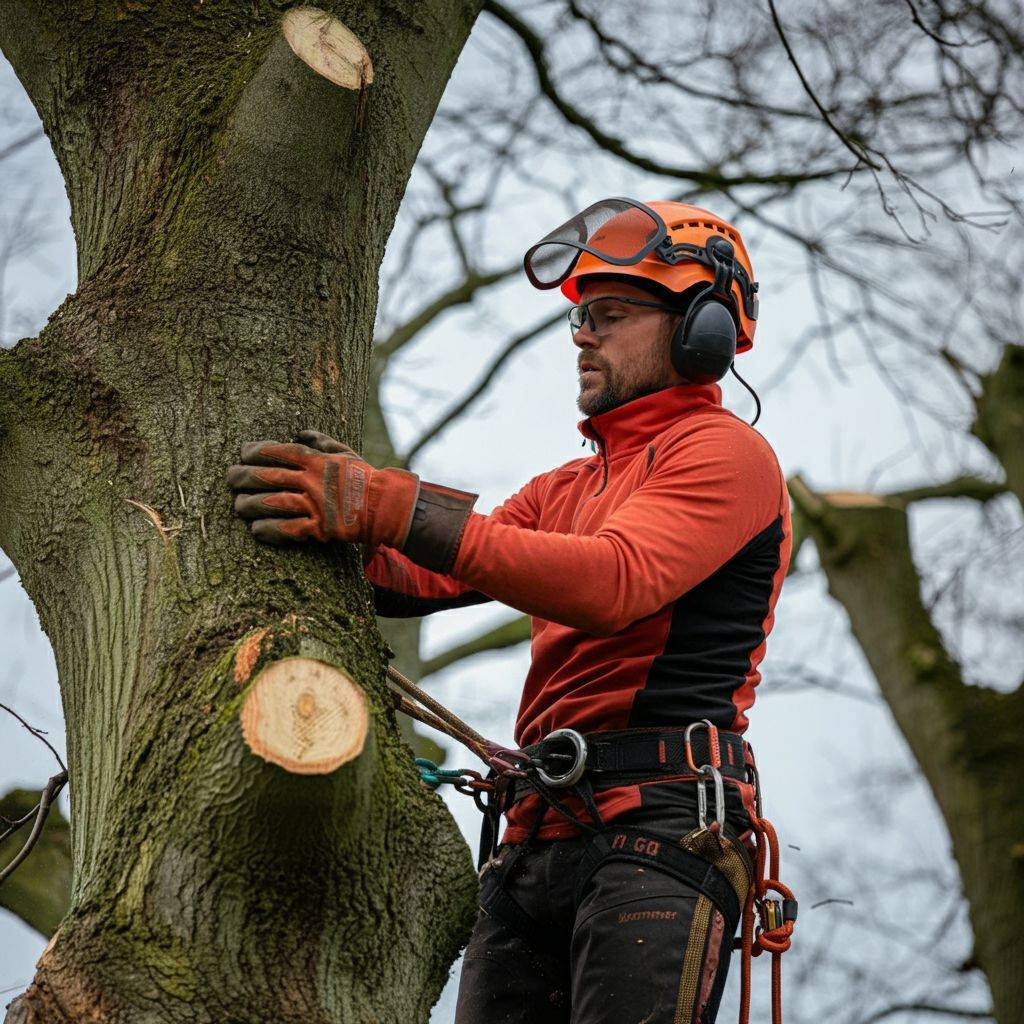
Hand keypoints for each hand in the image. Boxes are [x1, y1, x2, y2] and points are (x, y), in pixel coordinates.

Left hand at [226, 436, 419, 546]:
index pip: (278, 451)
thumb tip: (300, 431)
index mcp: (317, 460)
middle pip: (268, 477)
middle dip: (243, 477)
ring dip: (250, 505)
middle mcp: (312, 481)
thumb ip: (321, 442)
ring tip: (238, 506)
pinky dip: (269, 530)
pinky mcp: (319, 528)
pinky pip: (287, 529)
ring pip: (272, 503)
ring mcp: (314, 505)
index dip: (256, 451)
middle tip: (230, 477)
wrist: (384, 507)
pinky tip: (256, 529)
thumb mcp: (345, 453)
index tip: (243, 452)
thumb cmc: (364, 478)